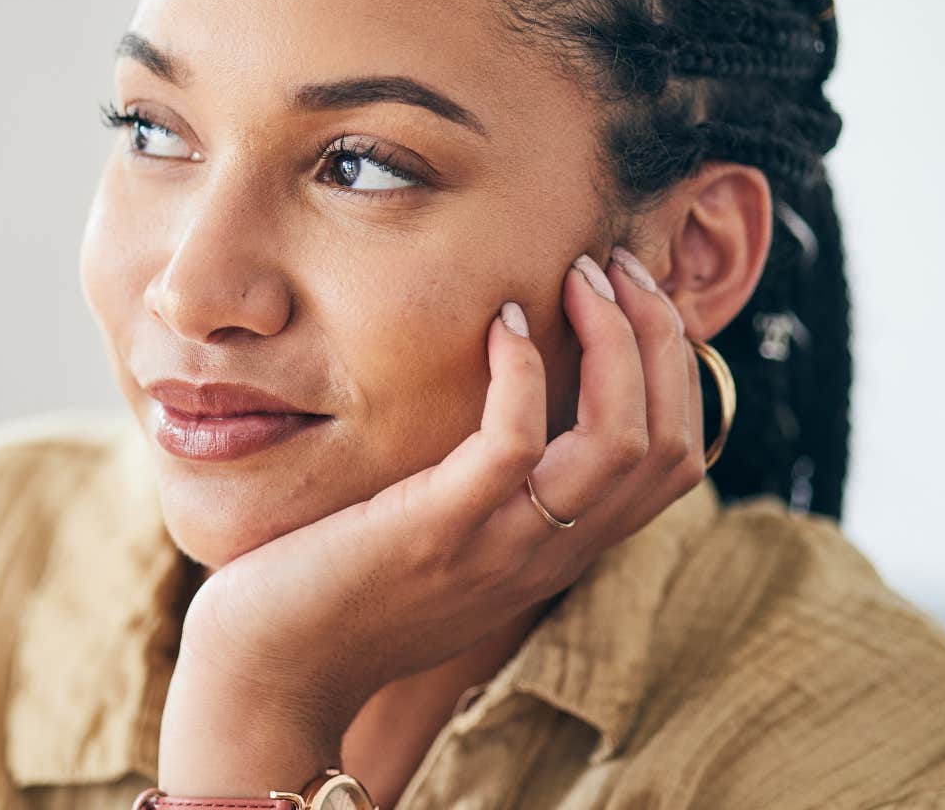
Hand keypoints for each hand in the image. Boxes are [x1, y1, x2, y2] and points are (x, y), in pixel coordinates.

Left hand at [155, 247, 705, 795]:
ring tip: (575, 278)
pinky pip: (514, 447)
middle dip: (658, 338)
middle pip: (665, 444)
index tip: (632, 298)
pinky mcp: (434, 534)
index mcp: (556, 552)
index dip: (675, 371)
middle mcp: (546, 555)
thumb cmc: (335, 592)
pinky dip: (521, 373)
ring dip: (613, 342)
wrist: (268, 676)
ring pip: (617, 442)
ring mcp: (496, 548)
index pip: (676, 463)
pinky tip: (498, 322)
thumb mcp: (439, 539)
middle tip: (614, 267)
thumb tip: (503, 404)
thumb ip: (485, 490)